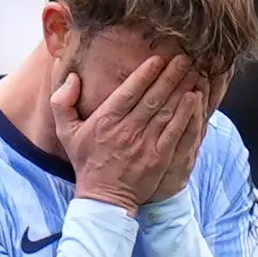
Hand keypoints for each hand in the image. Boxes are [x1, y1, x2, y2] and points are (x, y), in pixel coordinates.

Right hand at [52, 54, 199, 215]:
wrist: (104, 198)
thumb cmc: (86, 161)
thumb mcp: (65, 131)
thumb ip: (62, 102)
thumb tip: (73, 78)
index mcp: (105, 121)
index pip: (129, 91)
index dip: (145, 73)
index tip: (158, 59)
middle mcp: (127, 130)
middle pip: (153, 97)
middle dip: (170, 75)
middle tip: (184, 58)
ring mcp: (145, 144)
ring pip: (167, 111)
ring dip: (181, 89)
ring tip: (194, 72)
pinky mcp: (159, 158)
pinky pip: (176, 131)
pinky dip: (186, 114)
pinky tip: (194, 98)